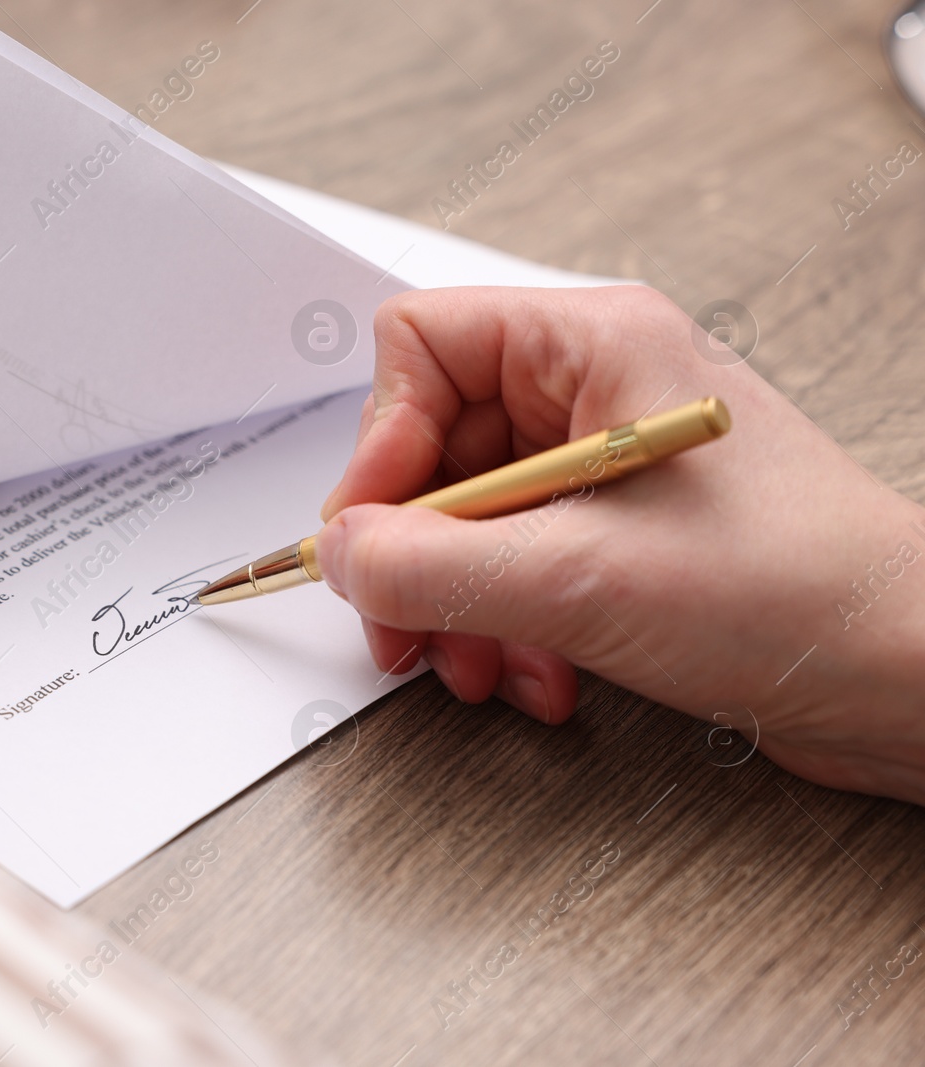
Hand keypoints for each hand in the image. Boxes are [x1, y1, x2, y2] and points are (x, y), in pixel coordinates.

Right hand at [315, 286, 924, 802]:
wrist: (915, 678)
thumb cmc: (801, 593)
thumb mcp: (582, 579)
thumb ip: (433, 567)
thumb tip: (340, 556)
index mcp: (594, 344)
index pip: (421, 345)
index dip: (379, 442)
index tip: (373, 534)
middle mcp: (594, 389)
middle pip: (433, 446)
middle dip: (415, 552)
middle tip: (404, 627)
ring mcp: (606, 463)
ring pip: (466, 518)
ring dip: (458, 605)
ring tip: (483, 667)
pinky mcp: (618, 531)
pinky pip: (513, 563)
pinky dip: (506, 625)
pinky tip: (540, 675)